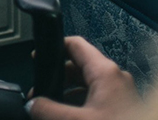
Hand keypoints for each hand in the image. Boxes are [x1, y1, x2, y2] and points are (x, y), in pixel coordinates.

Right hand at [27, 36, 141, 119]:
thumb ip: (48, 110)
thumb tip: (33, 105)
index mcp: (105, 72)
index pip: (76, 45)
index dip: (54, 48)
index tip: (39, 57)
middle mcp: (116, 79)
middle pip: (79, 67)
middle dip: (57, 80)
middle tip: (41, 93)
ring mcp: (122, 94)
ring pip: (88, 85)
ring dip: (68, 95)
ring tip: (54, 110)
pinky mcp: (124, 109)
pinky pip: (97, 100)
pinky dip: (81, 105)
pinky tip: (72, 118)